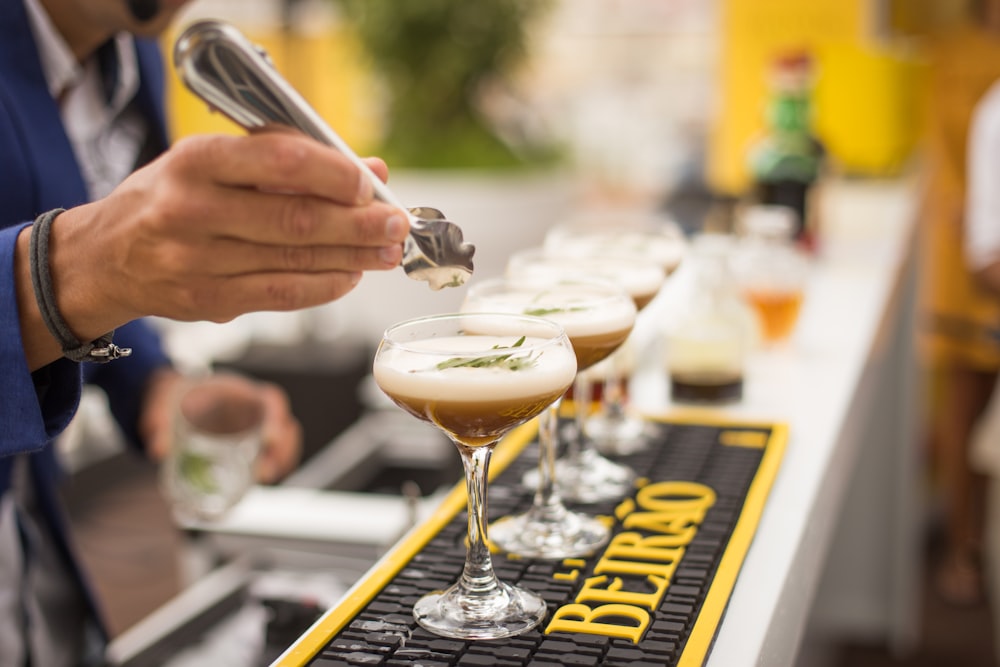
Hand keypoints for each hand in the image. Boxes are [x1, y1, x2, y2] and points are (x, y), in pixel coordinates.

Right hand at [17, 131, 407, 368]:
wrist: (104, 257)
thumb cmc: (169, 199)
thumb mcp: (214, 163)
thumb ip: (288, 163)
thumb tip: (369, 172)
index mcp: (195, 160)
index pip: (279, 161)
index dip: (333, 174)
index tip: (368, 184)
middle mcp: (192, 209)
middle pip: (294, 218)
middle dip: (357, 223)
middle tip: (395, 224)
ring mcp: (197, 260)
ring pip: (293, 260)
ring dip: (351, 257)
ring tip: (385, 252)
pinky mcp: (208, 300)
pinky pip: (281, 295)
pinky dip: (323, 286)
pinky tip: (350, 276)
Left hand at [142, 368, 302, 483]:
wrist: (175, 400)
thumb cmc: (177, 395)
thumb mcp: (164, 400)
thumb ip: (158, 420)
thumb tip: (159, 449)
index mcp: (241, 393)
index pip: (271, 400)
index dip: (276, 418)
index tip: (271, 437)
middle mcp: (255, 411)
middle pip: (286, 426)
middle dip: (284, 449)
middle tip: (267, 470)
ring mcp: (256, 430)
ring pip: (282, 445)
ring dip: (280, 462)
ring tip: (264, 478)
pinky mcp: (250, 448)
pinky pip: (269, 458)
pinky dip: (270, 469)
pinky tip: (258, 482)